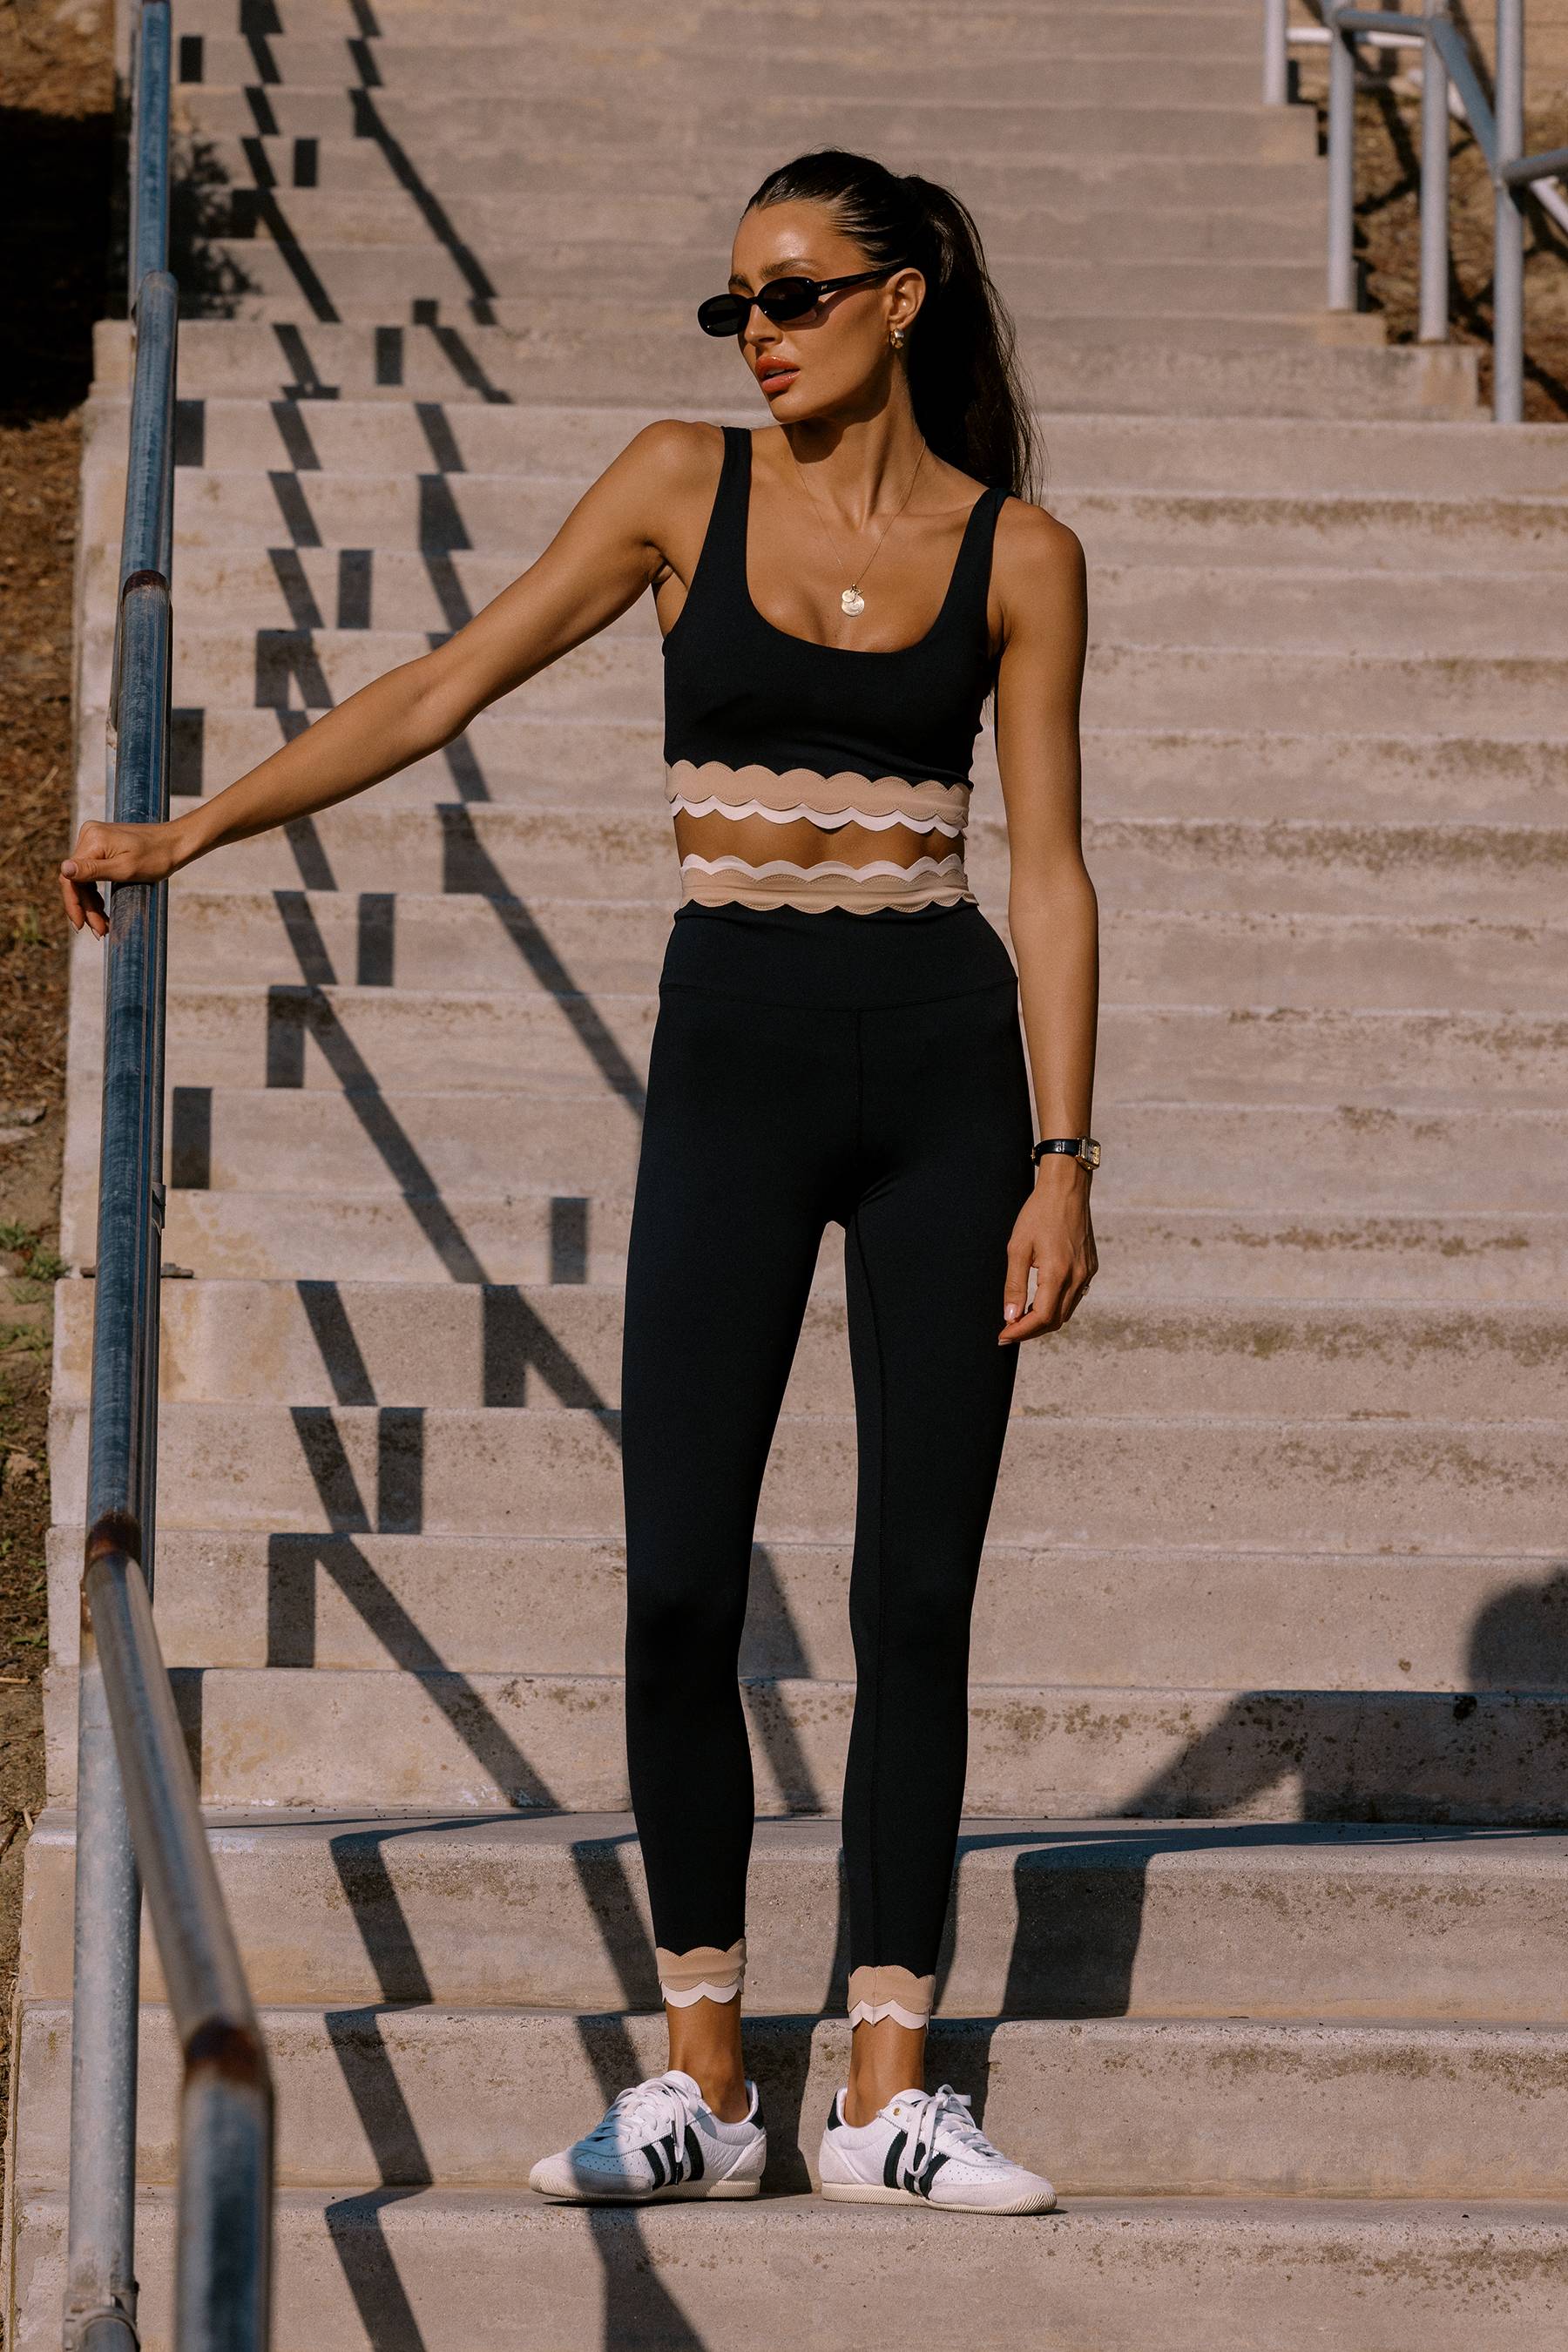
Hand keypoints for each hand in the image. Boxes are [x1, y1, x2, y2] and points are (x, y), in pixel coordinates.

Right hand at [59, 818, 183, 937]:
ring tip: (102, 926)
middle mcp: (89, 835)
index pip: (70, 878)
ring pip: (84, 878)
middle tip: (100, 932)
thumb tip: (63, 869)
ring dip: (91, 904)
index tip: (80, 926)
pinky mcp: (102, 845)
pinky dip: (96, 892)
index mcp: (93, 839)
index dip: (73, 904)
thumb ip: (93, 871)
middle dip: (87, 908)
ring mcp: (95, 839)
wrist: (177, 843)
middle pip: (77, 879)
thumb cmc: (157, 857)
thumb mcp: (126, 869)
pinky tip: (102, 909)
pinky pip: (92, 872)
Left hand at [998, 1162, 1096, 1344]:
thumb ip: (1014, 1285)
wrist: (1067, 1189)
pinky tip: (1041, 1300)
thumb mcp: (1017, 1247)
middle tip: (1009, 1330)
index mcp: (1058, 1273)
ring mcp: (1087, 1273)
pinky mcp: (1091, 1267)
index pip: (1042, 1318)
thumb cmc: (1039, 1213)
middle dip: (1032, 1330)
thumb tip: (1010, 1316)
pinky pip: (1075, 1296)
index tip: (1003, 1336)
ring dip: (1045, 1319)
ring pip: (1067, 1311)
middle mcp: (1078, 1277)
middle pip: (1056, 1320)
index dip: (1022, 1331)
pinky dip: (1057, 1305)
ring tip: (1022, 1318)